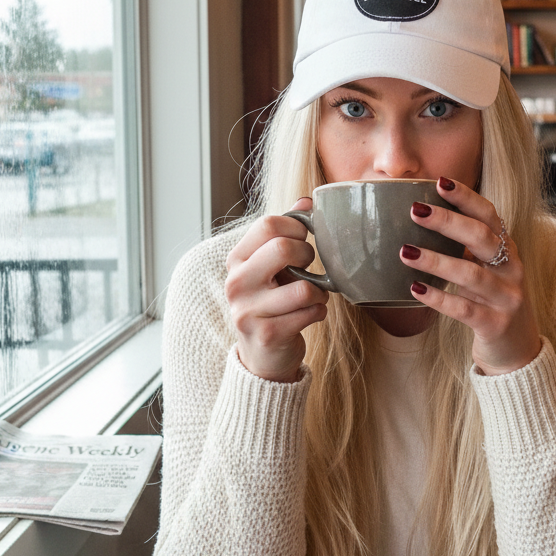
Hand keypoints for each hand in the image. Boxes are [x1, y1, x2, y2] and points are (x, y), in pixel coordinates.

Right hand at [224, 197, 328, 381]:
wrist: (263, 355)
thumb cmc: (271, 302)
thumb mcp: (271, 265)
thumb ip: (285, 232)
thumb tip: (306, 200)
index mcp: (236, 260)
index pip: (269, 223)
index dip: (297, 228)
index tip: (303, 240)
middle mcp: (236, 283)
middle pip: (284, 248)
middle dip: (309, 256)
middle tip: (309, 268)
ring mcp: (248, 310)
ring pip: (304, 287)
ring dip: (319, 292)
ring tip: (312, 297)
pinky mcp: (267, 334)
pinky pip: (311, 312)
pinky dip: (319, 312)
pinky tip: (310, 315)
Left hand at [399, 177, 540, 375]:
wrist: (517, 350)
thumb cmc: (492, 302)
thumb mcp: (486, 269)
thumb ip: (466, 247)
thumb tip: (424, 216)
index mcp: (507, 249)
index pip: (490, 215)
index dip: (466, 197)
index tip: (440, 181)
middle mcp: (511, 269)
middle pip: (482, 238)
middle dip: (448, 222)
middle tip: (415, 210)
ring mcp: (506, 298)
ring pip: (471, 274)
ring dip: (436, 261)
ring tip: (405, 252)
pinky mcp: (496, 325)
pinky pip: (465, 310)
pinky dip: (439, 298)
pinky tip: (415, 289)